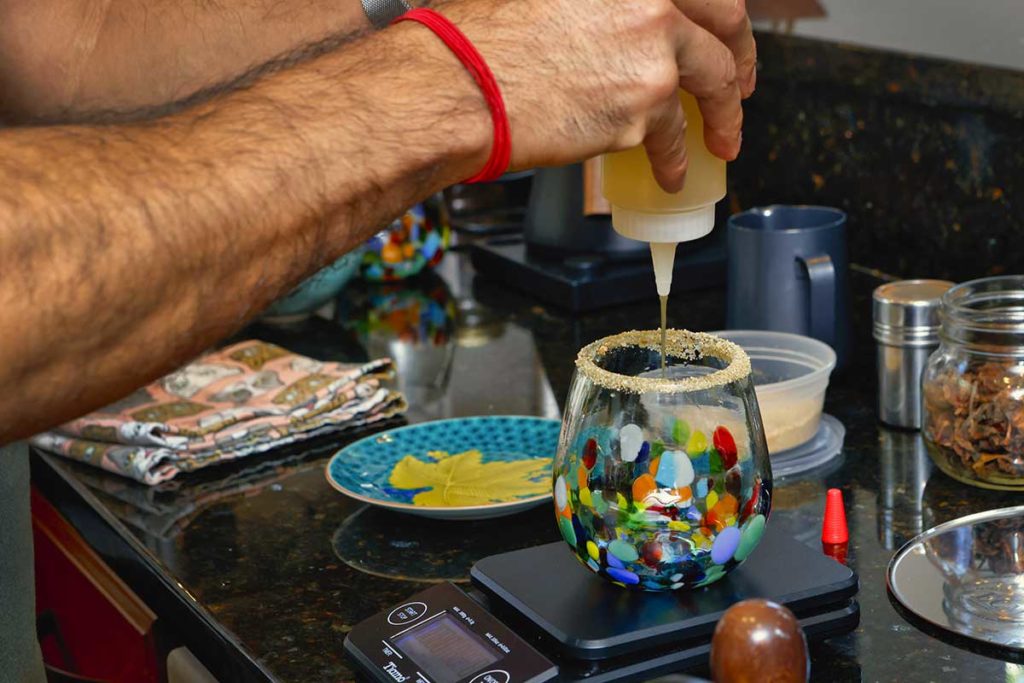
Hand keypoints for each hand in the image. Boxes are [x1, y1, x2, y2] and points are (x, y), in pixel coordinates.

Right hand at [442, 0, 753, 191]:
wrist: (458, 87)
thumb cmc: (480, 38)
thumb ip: (597, 5)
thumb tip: (617, 24)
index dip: (720, 17)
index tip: (726, 35)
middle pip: (727, 25)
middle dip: (740, 61)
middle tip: (739, 88)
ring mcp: (654, 51)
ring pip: (714, 85)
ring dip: (723, 118)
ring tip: (720, 144)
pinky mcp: (642, 107)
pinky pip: (674, 137)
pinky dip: (677, 159)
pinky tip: (670, 172)